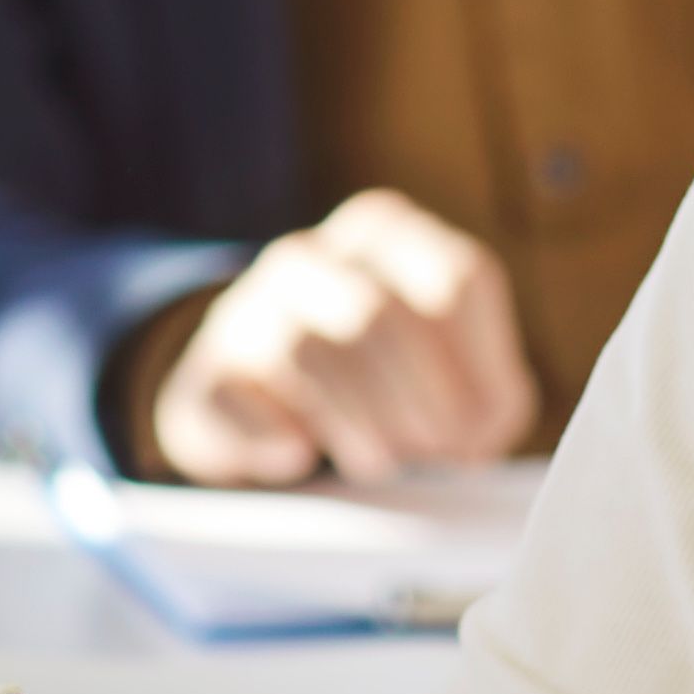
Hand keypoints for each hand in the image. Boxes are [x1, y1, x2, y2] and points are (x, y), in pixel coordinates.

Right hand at [143, 190, 538, 487]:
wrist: (248, 395)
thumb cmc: (372, 378)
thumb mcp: (441, 367)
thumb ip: (486, 397)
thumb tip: (482, 436)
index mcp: (387, 231)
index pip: (459, 277)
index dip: (484, 365)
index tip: (486, 429)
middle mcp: (314, 255)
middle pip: (383, 316)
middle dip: (425, 400)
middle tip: (440, 452)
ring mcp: (249, 306)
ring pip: (313, 352)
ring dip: (363, 424)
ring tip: (383, 462)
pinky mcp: (207, 372)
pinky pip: (241, 402)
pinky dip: (277, 437)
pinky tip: (300, 454)